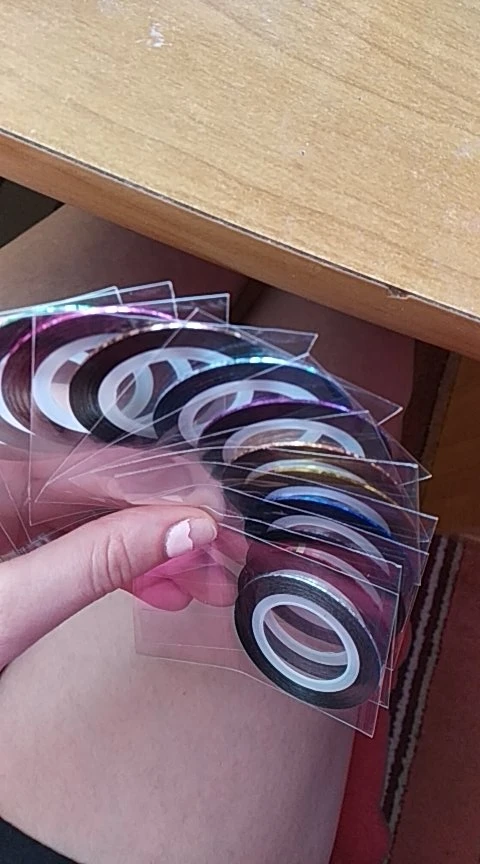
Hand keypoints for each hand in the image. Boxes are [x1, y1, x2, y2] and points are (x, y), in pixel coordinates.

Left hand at [0, 503, 217, 670]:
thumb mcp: (17, 605)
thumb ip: (96, 562)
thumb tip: (178, 530)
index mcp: (4, 482)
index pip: (104, 468)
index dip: (170, 492)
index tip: (217, 518)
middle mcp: (10, 492)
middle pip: (110, 495)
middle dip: (174, 526)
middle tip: (222, 553)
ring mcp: (13, 523)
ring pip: (104, 523)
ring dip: (159, 551)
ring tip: (203, 579)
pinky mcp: (20, 558)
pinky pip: (85, 549)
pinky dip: (127, 569)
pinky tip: (161, 589)